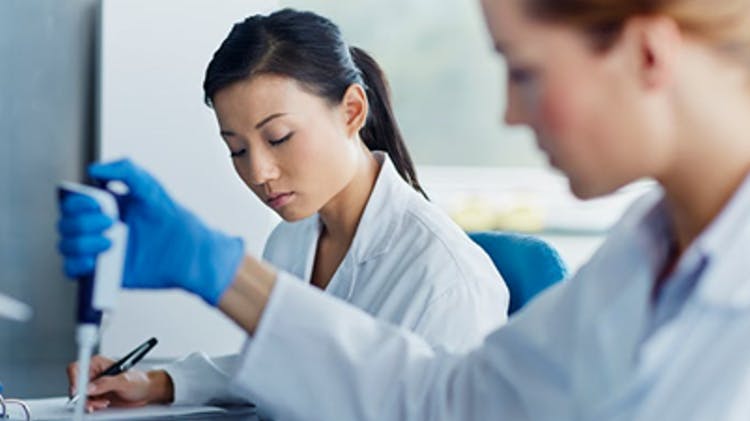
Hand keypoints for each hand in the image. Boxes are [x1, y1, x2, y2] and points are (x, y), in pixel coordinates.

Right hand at [57, 159, 244, 304]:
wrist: (188, 251)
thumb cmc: (171, 217)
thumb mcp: (150, 188)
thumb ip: (126, 170)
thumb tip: (94, 170)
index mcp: (104, 207)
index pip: (73, 203)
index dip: (76, 203)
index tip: (95, 203)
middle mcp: (97, 227)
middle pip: (66, 223)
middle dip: (82, 223)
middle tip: (110, 222)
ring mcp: (99, 250)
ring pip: (66, 246)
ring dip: (80, 243)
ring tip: (110, 243)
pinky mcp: (103, 272)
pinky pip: (73, 270)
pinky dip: (75, 265)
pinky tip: (94, 261)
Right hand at [67, 356, 173, 411]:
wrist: (146, 392)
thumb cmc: (139, 381)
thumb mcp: (124, 381)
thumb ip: (106, 383)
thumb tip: (90, 387)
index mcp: (98, 364)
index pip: (77, 369)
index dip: (74, 380)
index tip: (78, 392)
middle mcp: (93, 374)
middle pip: (76, 386)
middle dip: (84, 396)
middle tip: (95, 402)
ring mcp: (93, 387)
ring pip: (80, 397)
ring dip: (90, 403)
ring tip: (105, 403)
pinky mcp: (96, 397)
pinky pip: (87, 404)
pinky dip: (93, 407)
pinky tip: (104, 404)